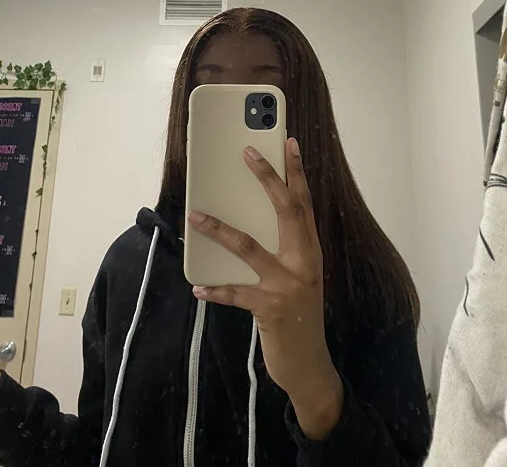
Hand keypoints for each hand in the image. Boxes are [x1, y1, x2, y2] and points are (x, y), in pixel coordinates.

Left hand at [188, 137, 342, 438]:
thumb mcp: (298, 277)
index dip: (297, 172)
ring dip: (219, 229)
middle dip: (267, 179)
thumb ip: (283, 249)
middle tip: (248, 152)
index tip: (289, 143)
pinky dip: (216, 289)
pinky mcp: (270, 308)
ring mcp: (288, 285)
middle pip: (286, 211)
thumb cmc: (297, 314)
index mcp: (311, 250)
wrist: (309, 363)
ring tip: (195, 215)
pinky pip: (236, 293)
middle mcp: (304, 262)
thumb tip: (246, 218)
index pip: (305, 202)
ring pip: (249, 247)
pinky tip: (198, 286)